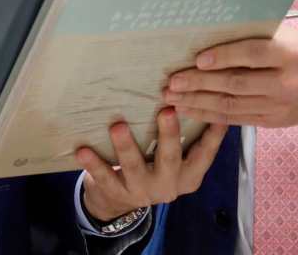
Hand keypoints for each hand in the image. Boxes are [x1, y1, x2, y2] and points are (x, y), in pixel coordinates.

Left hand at [76, 107, 226, 221]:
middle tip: (167, 111)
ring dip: (126, 146)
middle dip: (168, 135)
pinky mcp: (116, 192)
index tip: (215, 110)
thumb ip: (187, 137)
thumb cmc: (153, 167)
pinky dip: (93, 163)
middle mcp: (168, 185)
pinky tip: (83, 150)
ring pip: (134, 167)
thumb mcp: (174, 159)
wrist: (116, 202)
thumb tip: (201, 94)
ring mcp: (141, 191)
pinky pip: (104, 176)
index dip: (213, 134)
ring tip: (118, 126)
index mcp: (188, 176)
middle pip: (170, 158)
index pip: (204, 153)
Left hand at [162, 25, 297, 126]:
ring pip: (232, 105)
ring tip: (173, 98)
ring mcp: (279, 106)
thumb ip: (257, 33)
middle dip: (200, 83)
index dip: (224, 57)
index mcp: (291, 54)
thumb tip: (214, 26)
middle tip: (172, 82)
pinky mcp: (271, 122)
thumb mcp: (289, 34)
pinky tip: (190, 111)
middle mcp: (286, 82)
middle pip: (237, 83)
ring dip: (198, 102)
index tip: (197, 59)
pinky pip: (236, 120)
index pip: (253, 54)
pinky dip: (210, 116)